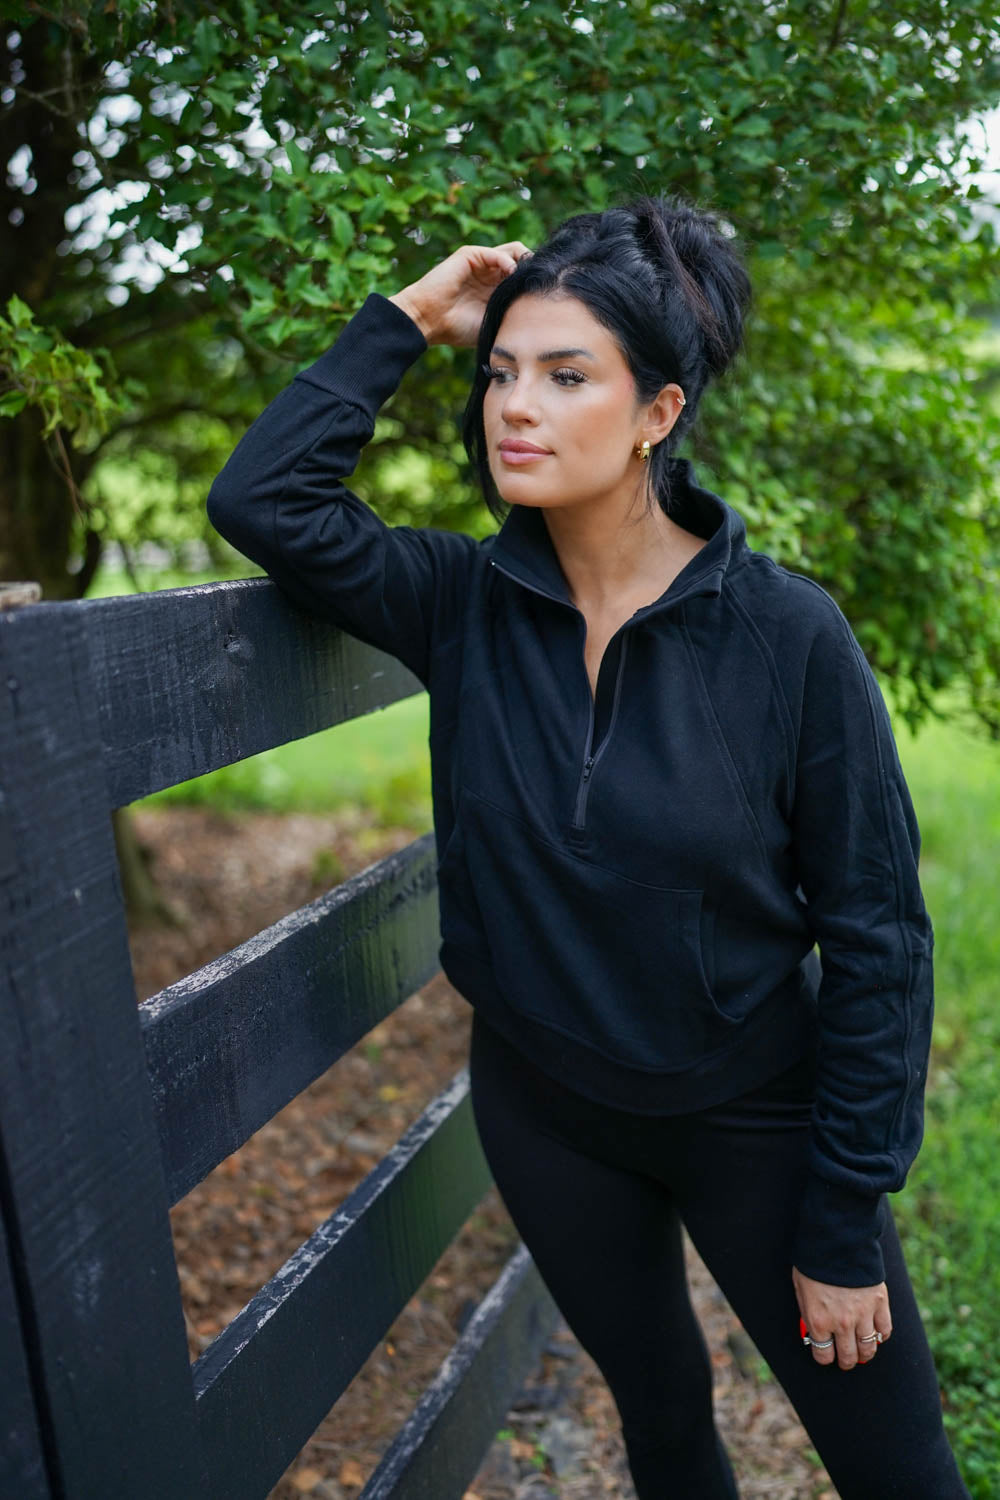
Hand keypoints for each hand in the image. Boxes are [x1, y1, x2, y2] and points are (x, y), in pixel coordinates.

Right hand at [388, 241, 532, 346]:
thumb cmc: (457, 329)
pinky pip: (495, 252)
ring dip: (525, 261)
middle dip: (535, 270)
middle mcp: (491, 274)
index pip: (525, 277)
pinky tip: (510, 273)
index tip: (547, 292)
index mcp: (497, 289)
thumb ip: (513, 313)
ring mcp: (481, 264)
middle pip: (524, 261)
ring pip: (514, 251)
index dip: (536, 282)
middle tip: (543, 281)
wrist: (430, 321)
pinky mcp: (470, 255)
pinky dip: (507, 260)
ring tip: (527, 277)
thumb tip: (541, 316)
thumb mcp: (494, 323)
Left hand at [792, 1266, 891, 1369]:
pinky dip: (881, 1335)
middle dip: (846, 1362)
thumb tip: (814, 1331)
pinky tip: (875, 1333)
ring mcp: (862, 1315)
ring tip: (861, 1351)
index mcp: (819, 1321)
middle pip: (848, 1357)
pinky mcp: (879, 1303)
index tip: (827, 1355)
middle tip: (846, 1360)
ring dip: (864, 1353)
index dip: (825, 1357)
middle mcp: (841, 1323)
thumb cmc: (814, 1264)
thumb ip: (808, 1314)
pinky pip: (885, 1330)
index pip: (824, 1356)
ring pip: (868, 1348)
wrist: (836, 1241)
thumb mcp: (801, 1290)